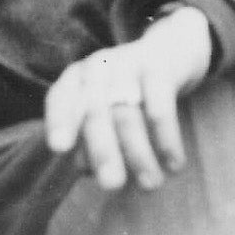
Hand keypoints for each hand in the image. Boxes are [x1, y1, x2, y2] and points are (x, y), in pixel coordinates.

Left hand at [43, 6, 211, 191]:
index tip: (60, 149)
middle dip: (104, 151)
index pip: (61, 98)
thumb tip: (86, 169)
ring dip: (139, 154)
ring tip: (151, 184)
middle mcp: (98, 67)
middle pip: (96, 112)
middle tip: (113, 185)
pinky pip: (161, 105)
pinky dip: (167, 137)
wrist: (173, 49)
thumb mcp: (104, 107)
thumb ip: (90, 137)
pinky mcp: (160, 65)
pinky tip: (174, 162)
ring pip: (128, 114)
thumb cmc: (128, 91)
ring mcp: (128, 62)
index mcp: (77, 79)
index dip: (60, 122)